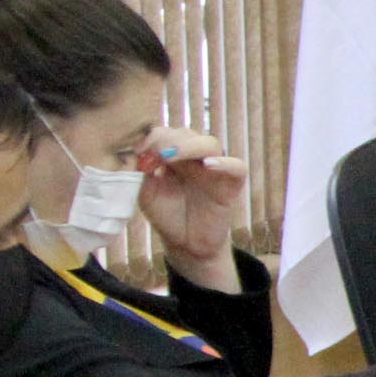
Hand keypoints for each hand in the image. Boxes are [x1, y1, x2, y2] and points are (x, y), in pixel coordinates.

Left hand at [137, 128, 248, 283]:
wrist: (186, 243)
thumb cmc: (167, 216)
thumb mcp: (147, 193)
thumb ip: (144, 173)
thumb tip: (140, 153)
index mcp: (174, 155)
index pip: (167, 133)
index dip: (153, 137)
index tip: (138, 150)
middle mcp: (195, 157)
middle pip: (187, 133)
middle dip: (168, 140)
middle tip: (155, 154)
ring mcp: (215, 168)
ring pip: (209, 143)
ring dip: (189, 146)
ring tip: (170, 156)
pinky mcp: (232, 183)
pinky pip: (237, 166)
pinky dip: (224, 163)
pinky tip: (208, 165)